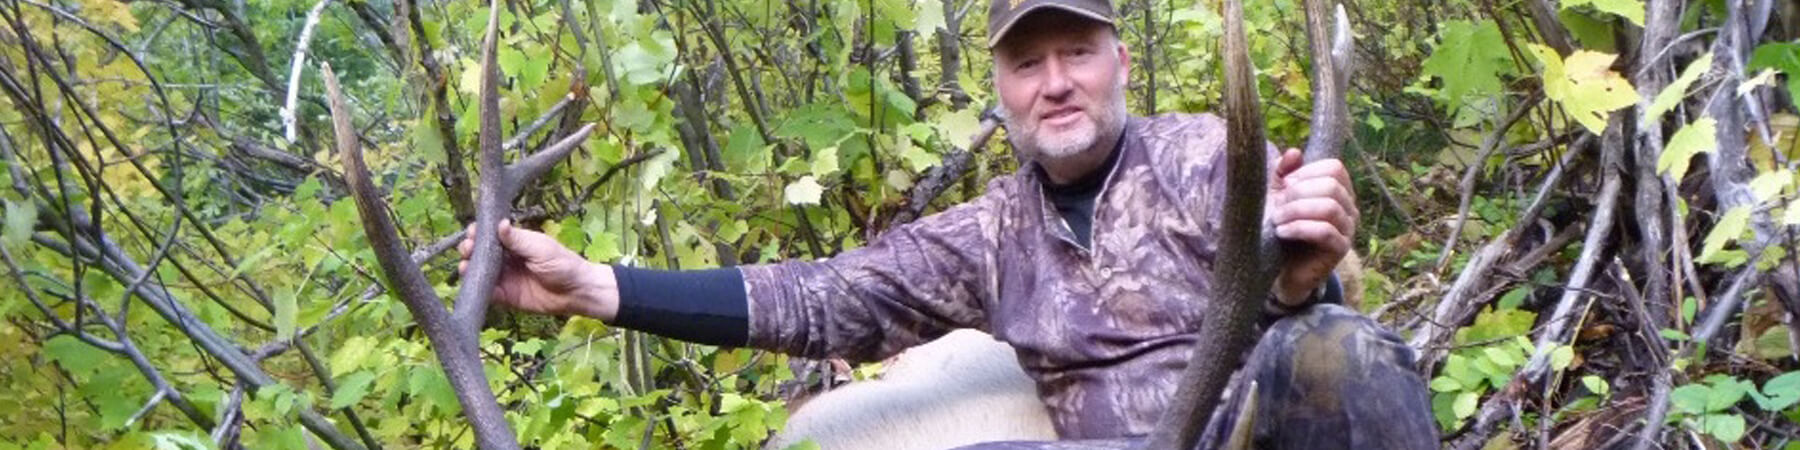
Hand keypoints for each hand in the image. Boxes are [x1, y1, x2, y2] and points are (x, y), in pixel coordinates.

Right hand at [458, 220, 618, 319]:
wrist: (576, 291)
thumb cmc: (562, 263)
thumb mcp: (540, 247)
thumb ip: (518, 239)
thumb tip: (500, 223)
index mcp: (515, 243)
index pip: (490, 236)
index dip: (478, 233)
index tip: (472, 232)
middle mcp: (506, 259)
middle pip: (480, 253)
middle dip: (470, 249)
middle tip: (468, 249)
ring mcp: (505, 278)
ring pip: (480, 272)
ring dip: (469, 268)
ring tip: (466, 265)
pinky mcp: (506, 297)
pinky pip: (488, 293)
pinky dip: (479, 288)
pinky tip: (474, 283)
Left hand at [1266, 149, 1358, 304]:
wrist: (1283, 268)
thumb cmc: (1283, 227)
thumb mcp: (1278, 196)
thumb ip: (1284, 173)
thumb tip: (1294, 152)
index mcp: (1339, 190)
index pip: (1334, 168)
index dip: (1307, 172)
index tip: (1284, 185)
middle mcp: (1349, 207)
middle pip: (1331, 186)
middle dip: (1298, 193)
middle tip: (1276, 205)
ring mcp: (1348, 229)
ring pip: (1329, 207)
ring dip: (1296, 210)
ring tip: (1277, 219)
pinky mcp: (1340, 249)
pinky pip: (1325, 231)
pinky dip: (1300, 228)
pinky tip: (1282, 232)